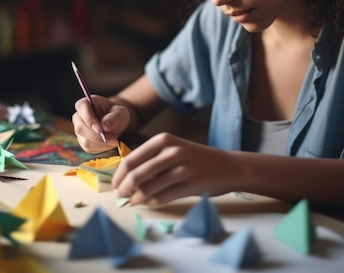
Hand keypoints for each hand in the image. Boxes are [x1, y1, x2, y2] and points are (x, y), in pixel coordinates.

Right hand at [72, 95, 128, 152]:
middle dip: (96, 137)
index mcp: (85, 103)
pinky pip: (88, 148)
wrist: (115, 122)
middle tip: (112, 139)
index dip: (89, 119)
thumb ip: (114, 117)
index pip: (82, 108)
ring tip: (114, 141)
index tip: (100, 129)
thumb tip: (105, 126)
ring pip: (84, 141)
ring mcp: (79, 129)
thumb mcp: (120, 112)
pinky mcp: (82, 141)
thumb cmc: (116, 113)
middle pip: (80, 128)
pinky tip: (109, 143)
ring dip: (101, 144)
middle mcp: (78, 116)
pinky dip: (101, 148)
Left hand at [112, 132, 232, 204]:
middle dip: (124, 188)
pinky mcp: (190, 185)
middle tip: (120, 196)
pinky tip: (149, 202)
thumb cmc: (196, 159)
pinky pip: (162, 197)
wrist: (228, 166)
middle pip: (136, 175)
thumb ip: (152, 160)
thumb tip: (125, 178)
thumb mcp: (174, 149)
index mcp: (163, 140)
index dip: (119, 175)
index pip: (131, 159)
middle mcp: (172, 151)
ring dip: (136, 198)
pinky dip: (151, 202)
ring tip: (133, 201)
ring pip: (148, 188)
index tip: (115, 185)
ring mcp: (182, 168)